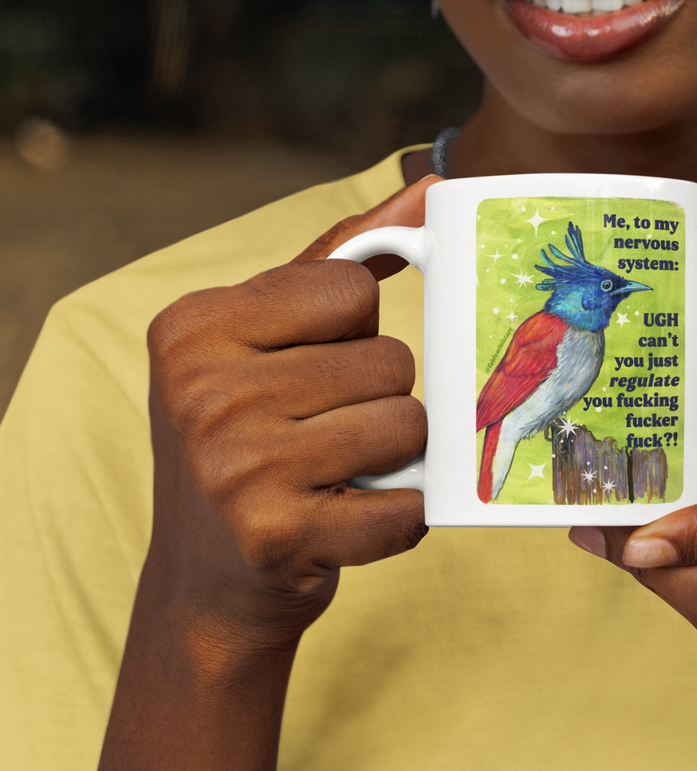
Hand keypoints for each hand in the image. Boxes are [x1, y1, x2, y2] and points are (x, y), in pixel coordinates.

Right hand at [142, 178, 437, 655]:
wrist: (206, 583)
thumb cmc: (252, 438)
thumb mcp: (265, 338)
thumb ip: (344, 256)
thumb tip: (432, 186)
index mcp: (191, 326)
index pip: (352, 289)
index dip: (352, 332)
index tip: (305, 371)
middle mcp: (201, 391)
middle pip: (388, 360)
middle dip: (378, 399)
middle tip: (322, 435)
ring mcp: (235, 468)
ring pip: (407, 425)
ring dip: (397, 458)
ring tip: (339, 473)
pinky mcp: (275, 537)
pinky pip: (404, 507)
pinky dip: (399, 518)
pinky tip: (350, 520)